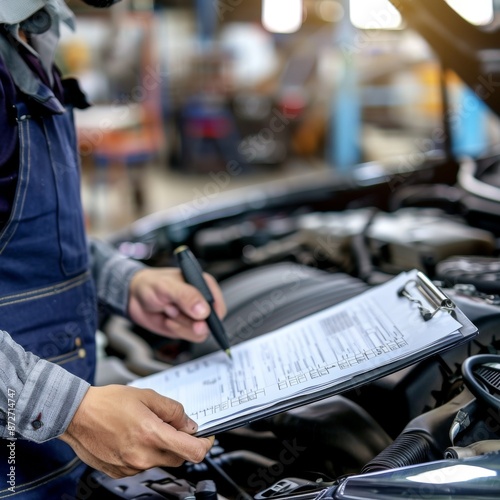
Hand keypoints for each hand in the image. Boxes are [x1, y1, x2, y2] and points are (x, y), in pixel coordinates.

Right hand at [59, 385, 214, 477]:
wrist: (75, 415)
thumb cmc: (107, 403)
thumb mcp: (147, 396)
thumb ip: (173, 410)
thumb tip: (189, 424)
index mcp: (152, 435)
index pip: (193, 451)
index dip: (205, 444)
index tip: (206, 437)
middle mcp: (143, 456)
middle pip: (179, 458)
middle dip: (182, 443)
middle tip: (173, 426)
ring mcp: (131, 467)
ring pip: (161, 461)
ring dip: (162, 447)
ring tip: (146, 427)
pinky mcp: (120, 473)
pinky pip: (143, 465)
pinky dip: (146, 453)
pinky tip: (134, 437)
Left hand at [127, 267, 225, 341]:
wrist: (134, 297)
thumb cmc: (151, 284)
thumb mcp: (167, 286)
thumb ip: (186, 296)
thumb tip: (203, 311)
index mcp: (204, 284)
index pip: (218, 303)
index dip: (211, 314)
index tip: (198, 317)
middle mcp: (202, 300)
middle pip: (211, 321)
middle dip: (191, 320)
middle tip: (174, 312)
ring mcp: (195, 316)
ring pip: (201, 331)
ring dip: (182, 324)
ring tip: (169, 311)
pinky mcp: (187, 327)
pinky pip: (191, 336)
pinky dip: (178, 330)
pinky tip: (169, 320)